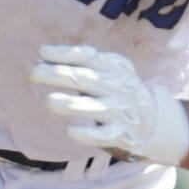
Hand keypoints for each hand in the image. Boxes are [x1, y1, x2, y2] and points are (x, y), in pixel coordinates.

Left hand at [31, 43, 188, 165]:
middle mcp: (118, 87)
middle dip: (57, 75)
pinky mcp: (121, 135)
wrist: (156, 121)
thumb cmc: (119, 91)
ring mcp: (120, 111)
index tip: (41, 53)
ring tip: (49, 102)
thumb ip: (82, 62)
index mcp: (114, 67)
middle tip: (33, 74)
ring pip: (93, 107)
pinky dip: (86, 134)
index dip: (64, 54)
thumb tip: (43, 53)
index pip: (87, 57)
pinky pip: (102, 135)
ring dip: (70, 104)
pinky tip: (70, 131)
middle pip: (85, 79)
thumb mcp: (110, 69)